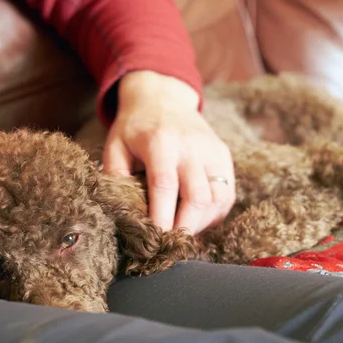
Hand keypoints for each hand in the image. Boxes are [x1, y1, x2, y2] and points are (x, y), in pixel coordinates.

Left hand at [102, 70, 235, 234]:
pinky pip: (227, 194)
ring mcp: (212, 151)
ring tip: (183, 232)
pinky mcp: (224, 157)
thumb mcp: (115, 145)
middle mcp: (191, 147)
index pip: (165, 186)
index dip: (162, 218)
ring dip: (202, 224)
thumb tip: (121, 214)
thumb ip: (115, 177)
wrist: (163, 97)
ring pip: (218, 199)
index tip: (156, 240)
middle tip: (170, 245)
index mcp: (160, 142)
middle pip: (198, 198)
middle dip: (185, 227)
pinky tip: (197, 219)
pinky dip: (214, 214)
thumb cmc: (135, 127)